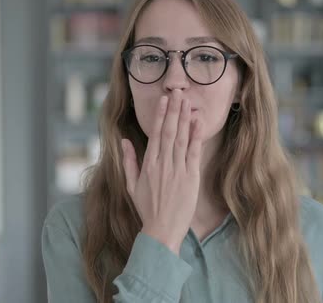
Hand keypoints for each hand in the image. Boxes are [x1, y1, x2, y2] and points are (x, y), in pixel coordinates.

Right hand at [121, 89, 203, 254]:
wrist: (162, 230)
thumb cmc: (147, 209)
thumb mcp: (132, 185)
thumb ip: (129, 161)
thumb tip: (124, 141)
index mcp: (148, 164)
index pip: (155, 133)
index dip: (160, 115)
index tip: (164, 100)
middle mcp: (162, 163)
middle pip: (169, 131)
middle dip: (173, 110)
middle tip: (178, 92)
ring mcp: (177, 169)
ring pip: (181, 138)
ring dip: (184, 117)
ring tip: (187, 101)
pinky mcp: (190, 177)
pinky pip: (194, 152)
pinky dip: (196, 136)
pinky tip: (198, 121)